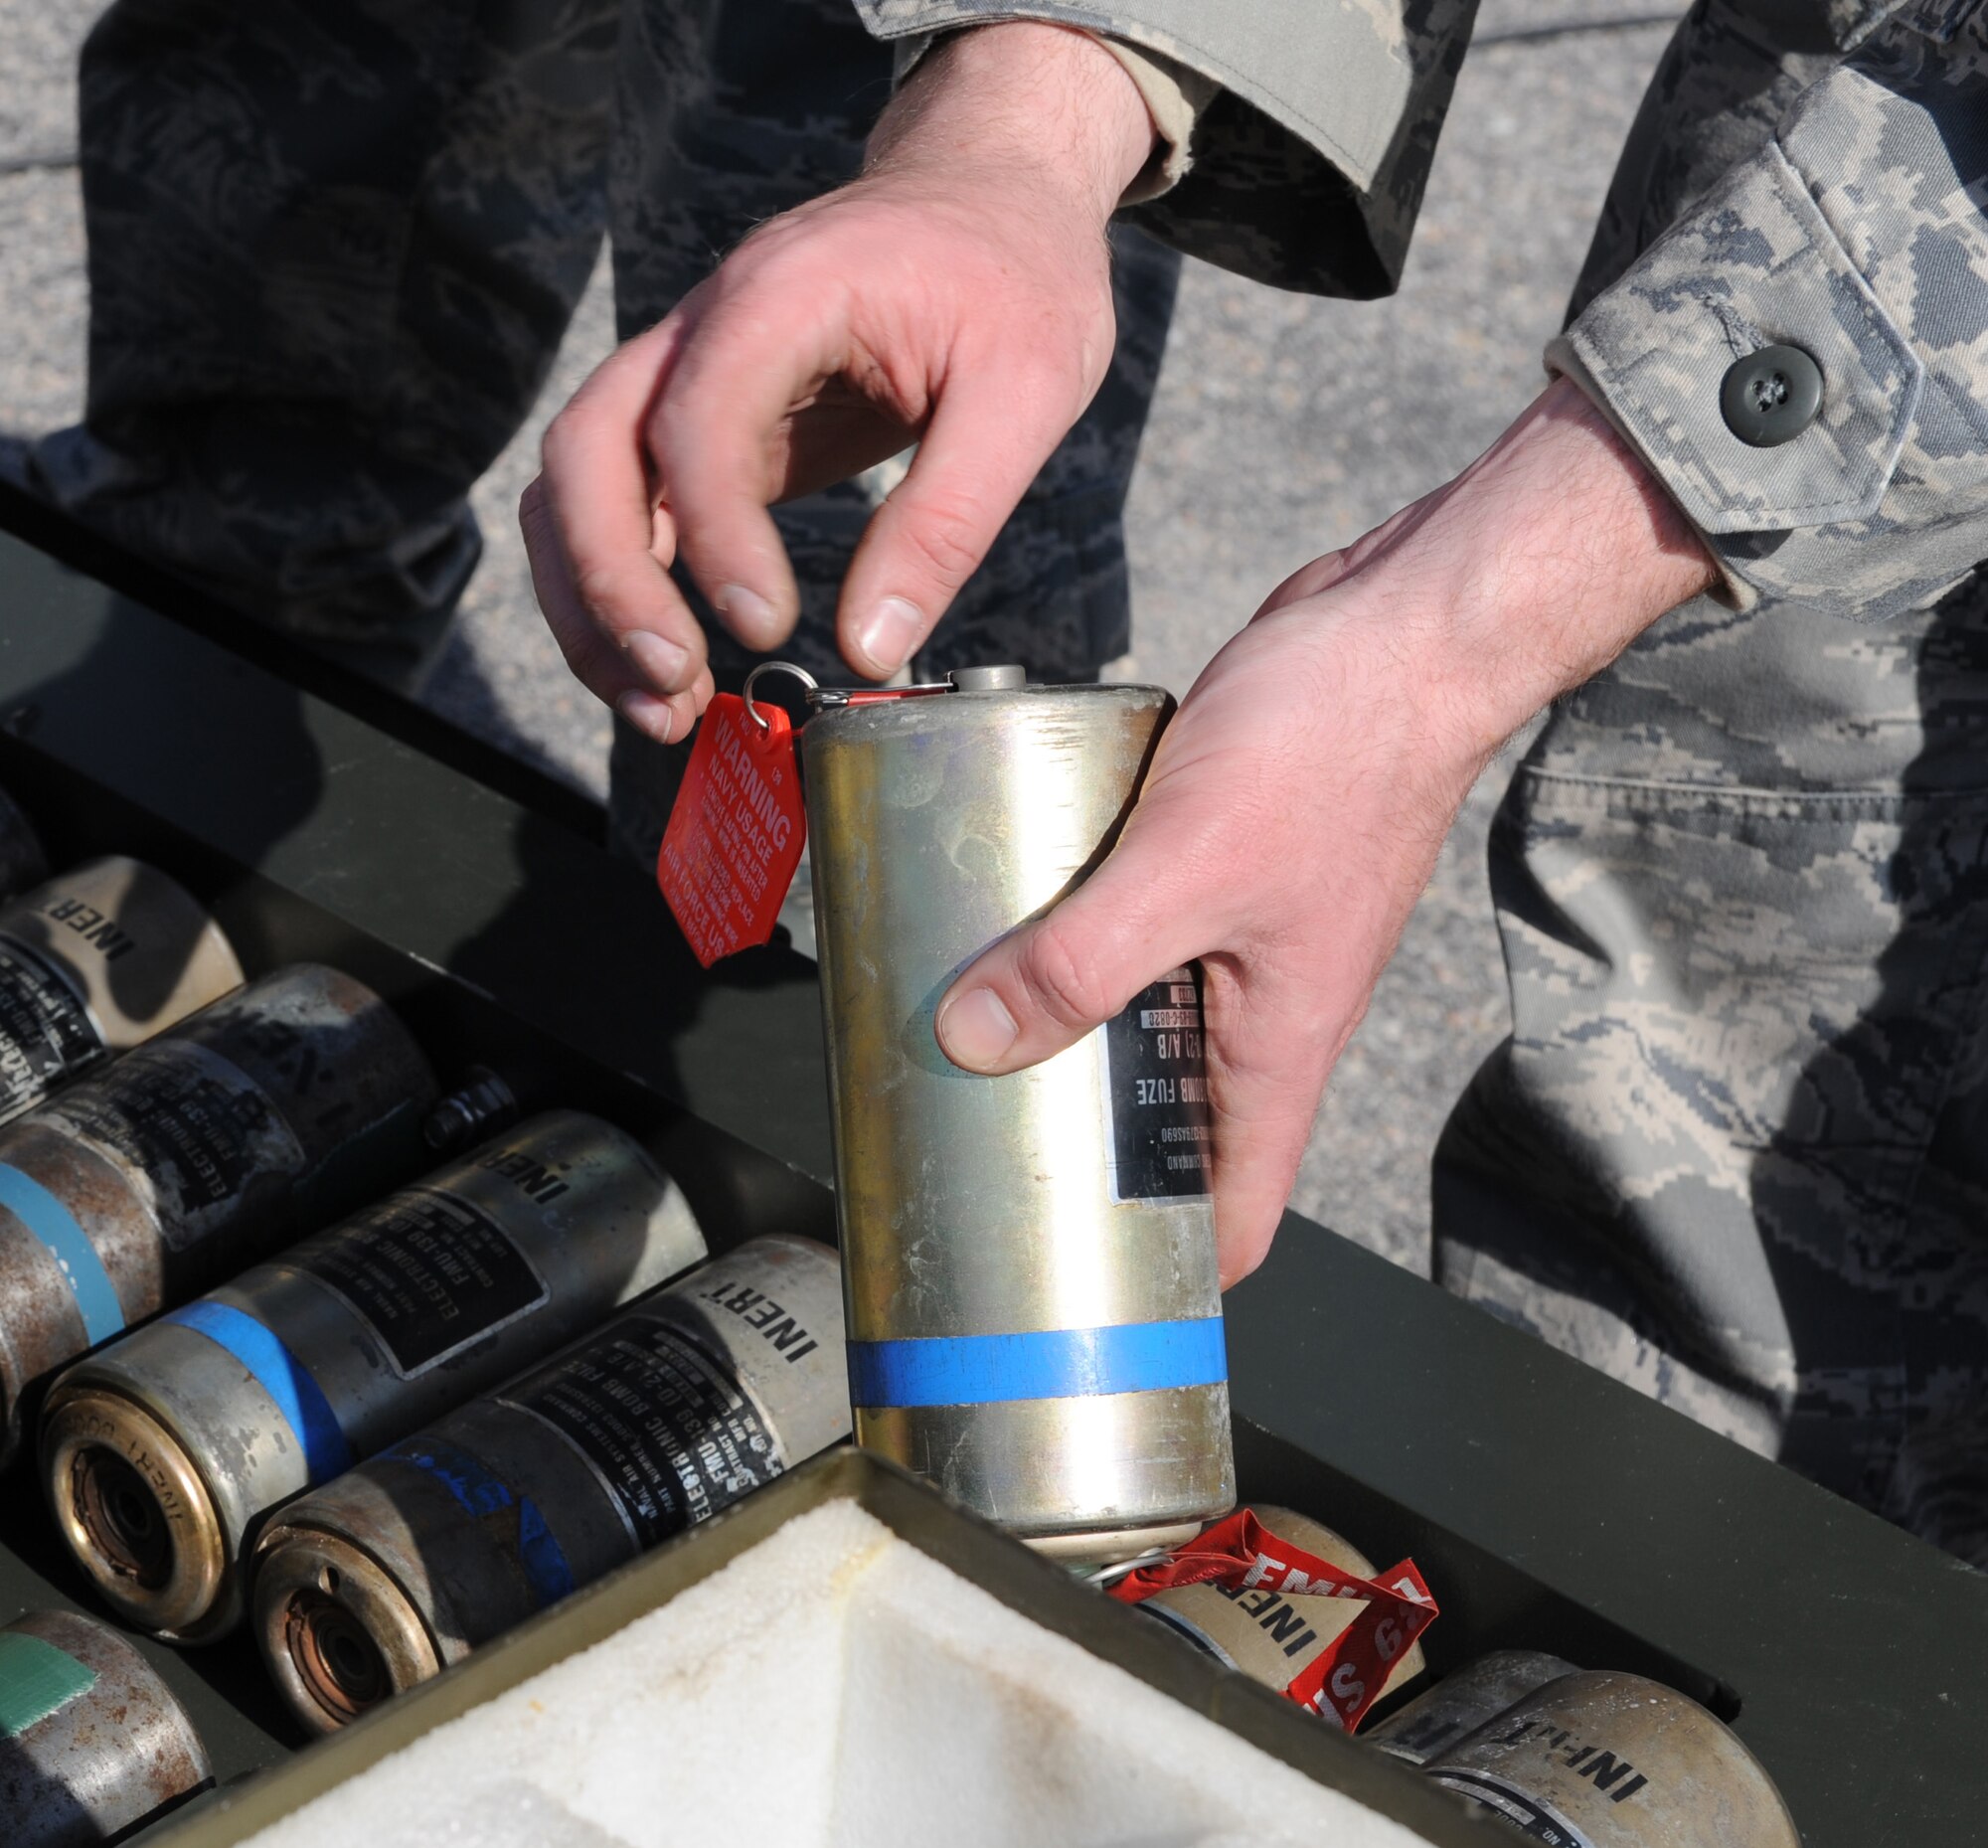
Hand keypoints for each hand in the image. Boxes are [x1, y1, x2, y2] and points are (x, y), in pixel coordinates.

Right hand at [520, 23, 1155, 743]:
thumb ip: (949, 517)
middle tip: (674, 685)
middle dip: (609, 580)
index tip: (765, 628)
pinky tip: (674, 670)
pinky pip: (627, 507)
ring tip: (663, 709)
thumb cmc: (1016, 275)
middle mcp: (706, 328)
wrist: (990, 196)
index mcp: (783, 294)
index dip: (713, 534)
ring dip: (594, 602)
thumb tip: (872, 647)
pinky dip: (626, 591)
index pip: (695, 418)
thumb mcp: (1028, 389)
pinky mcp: (706, 427)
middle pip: (586, 450)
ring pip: (577, 484)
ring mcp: (691, 376)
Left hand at [932, 379, 1718, 1283]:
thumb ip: (1080, 960)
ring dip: (1065, 1028)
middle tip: (974, 1147)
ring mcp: (1238, 934)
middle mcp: (1260, 1008)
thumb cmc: (1336, 750)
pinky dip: (1078, 932)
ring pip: (1142, 1018)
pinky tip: (1010, 911)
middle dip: (1080, 1143)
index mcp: (1277, 1048)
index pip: (1233, 1212)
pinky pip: (1135, 927)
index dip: (1167, 1270)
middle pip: (1167, 1123)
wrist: (1399, 628)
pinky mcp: (1214, 861)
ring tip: (962, 1031)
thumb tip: (977, 1039)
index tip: (1081, 1293)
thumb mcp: (1187, 869)